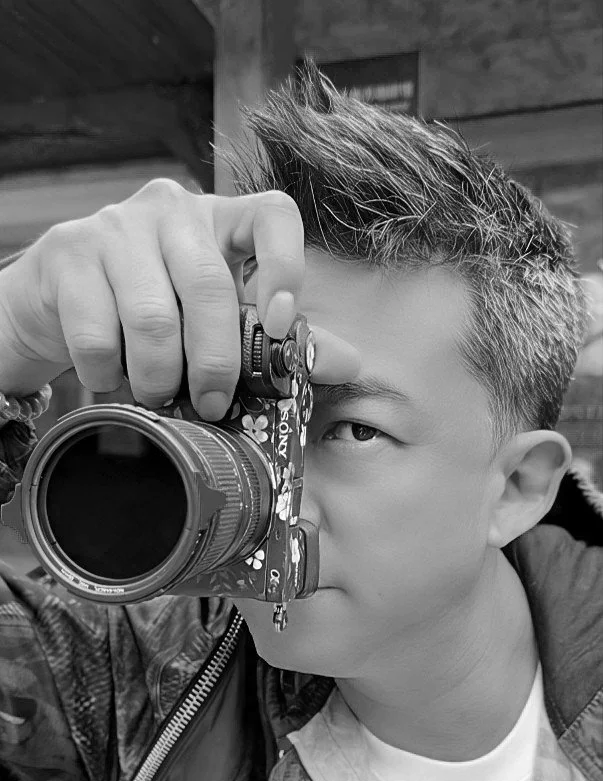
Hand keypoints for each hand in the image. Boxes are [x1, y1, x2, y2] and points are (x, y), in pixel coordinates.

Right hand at [0, 180, 359, 418]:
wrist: (61, 296)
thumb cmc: (155, 306)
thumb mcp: (219, 315)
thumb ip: (279, 337)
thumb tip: (348, 363)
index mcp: (223, 220)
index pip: (272, 214)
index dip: (286, 266)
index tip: (280, 323)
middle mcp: (172, 210)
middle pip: (209, 287)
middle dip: (215, 362)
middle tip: (212, 403)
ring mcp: (115, 227)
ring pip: (153, 318)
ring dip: (159, 376)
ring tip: (158, 394)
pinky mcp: (67, 255)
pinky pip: (97, 334)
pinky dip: (108, 374)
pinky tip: (111, 377)